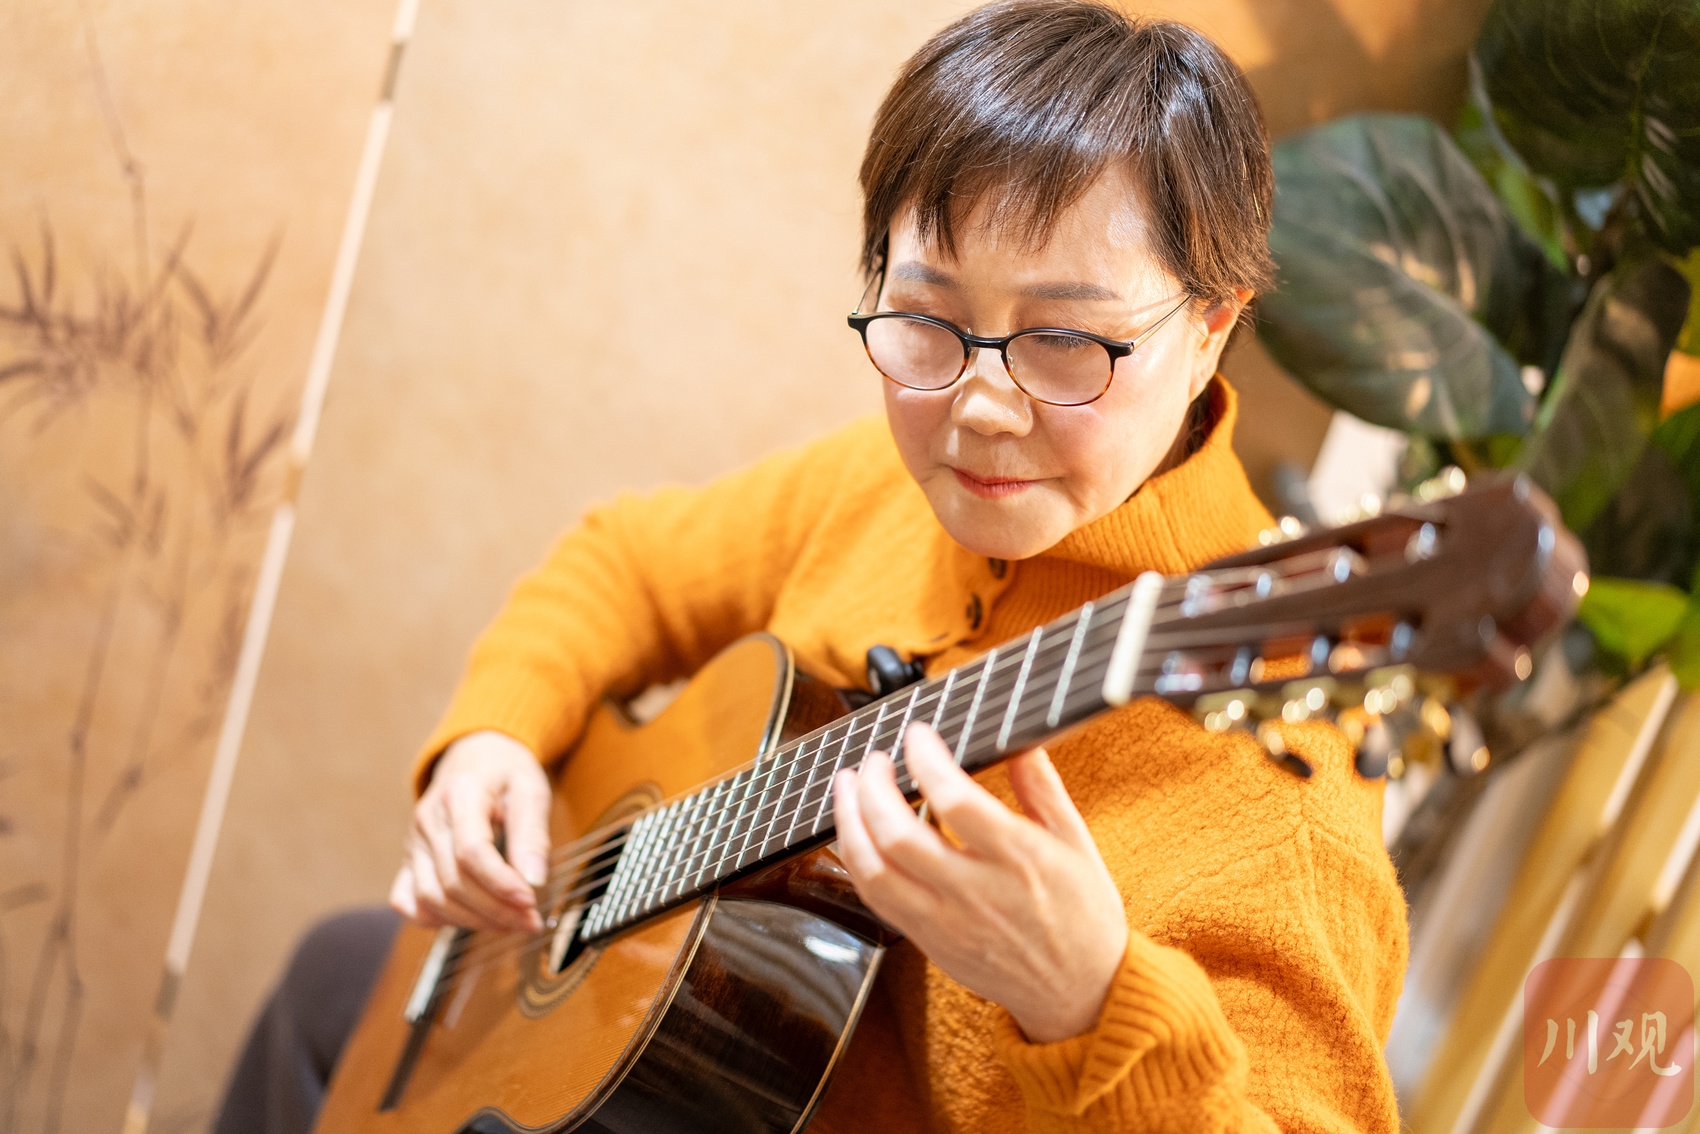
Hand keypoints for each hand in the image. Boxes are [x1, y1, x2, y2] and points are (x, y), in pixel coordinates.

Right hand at [389, 730, 551, 932]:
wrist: (475, 755)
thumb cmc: (506, 772)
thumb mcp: (531, 790)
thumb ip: (532, 835)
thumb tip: (534, 881)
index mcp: (460, 795)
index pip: (471, 852)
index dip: (501, 885)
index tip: (531, 902)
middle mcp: (428, 820)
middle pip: (453, 882)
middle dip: (496, 911)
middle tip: (531, 920)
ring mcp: (414, 842)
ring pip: (431, 899)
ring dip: (473, 921)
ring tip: (510, 922)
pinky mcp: (410, 858)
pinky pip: (409, 901)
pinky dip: (436, 919)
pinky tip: (469, 918)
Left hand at [833, 723, 1127, 1043]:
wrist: (1079, 992)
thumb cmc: (1082, 912)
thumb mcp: (1076, 841)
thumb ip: (1042, 787)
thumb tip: (1018, 737)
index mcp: (1020, 860)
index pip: (957, 801)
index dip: (926, 761)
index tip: (918, 734)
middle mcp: (978, 894)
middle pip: (900, 837)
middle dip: (873, 788)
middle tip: (875, 759)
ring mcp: (947, 923)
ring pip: (875, 873)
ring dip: (850, 823)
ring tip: (847, 786)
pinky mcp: (929, 942)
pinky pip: (876, 900)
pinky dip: (856, 860)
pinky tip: (855, 832)